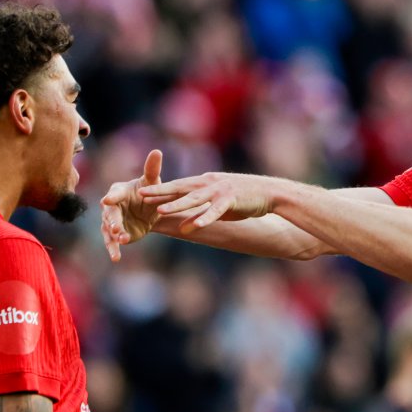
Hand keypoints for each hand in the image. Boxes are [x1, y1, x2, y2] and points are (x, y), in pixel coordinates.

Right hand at [101, 149, 164, 260]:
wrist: (149, 209)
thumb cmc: (149, 191)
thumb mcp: (152, 181)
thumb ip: (152, 169)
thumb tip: (157, 151)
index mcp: (119, 191)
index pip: (114, 194)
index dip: (112, 197)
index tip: (107, 200)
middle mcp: (111, 206)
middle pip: (110, 214)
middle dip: (113, 221)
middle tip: (117, 228)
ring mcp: (111, 220)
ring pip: (109, 229)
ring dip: (113, 236)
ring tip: (122, 241)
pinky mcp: (115, 234)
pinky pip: (112, 241)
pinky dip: (113, 249)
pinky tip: (116, 258)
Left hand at [138, 172, 276, 231]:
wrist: (271, 193)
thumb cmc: (246, 200)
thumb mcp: (220, 209)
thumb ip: (201, 216)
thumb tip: (184, 227)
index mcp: (206, 183)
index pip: (179, 186)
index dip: (160, 190)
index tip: (142, 192)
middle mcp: (210, 183)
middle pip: (181, 188)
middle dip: (160, 192)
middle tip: (141, 195)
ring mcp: (220, 190)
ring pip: (194, 199)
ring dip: (176, 204)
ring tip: (160, 211)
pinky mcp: (232, 200)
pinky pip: (215, 211)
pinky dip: (205, 218)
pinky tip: (194, 226)